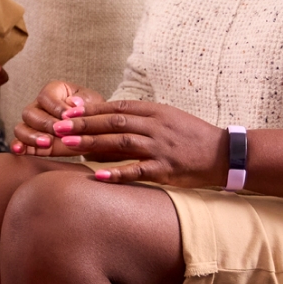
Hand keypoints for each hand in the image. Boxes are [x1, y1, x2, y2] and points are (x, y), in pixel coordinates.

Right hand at [11, 79, 102, 155]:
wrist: (95, 131)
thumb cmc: (93, 113)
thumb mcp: (94, 103)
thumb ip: (85, 102)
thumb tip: (73, 102)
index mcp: (53, 91)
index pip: (46, 96)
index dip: (56, 107)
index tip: (68, 117)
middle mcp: (38, 107)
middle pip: (30, 113)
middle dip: (45, 123)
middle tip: (60, 132)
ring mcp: (33, 125)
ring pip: (21, 128)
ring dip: (31, 136)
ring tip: (47, 143)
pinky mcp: (32, 142)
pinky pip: (20, 143)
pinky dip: (18, 147)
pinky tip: (20, 151)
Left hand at [43, 98, 226, 186]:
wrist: (223, 154)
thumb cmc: (192, 136)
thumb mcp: (168, 118)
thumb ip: (142, 116)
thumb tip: (111, 116)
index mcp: (155, 112)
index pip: (117, 107)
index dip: (91, 110)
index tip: (67, 112)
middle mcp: (155, 126)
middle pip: (113, 122)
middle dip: (83, 124)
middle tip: (58, 127)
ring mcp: (160, 148)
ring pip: (120, 142)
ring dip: (92, 143)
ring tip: (68, 145)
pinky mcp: (165, 170)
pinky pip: (137, 171)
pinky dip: (117, 173)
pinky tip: (98, 176)